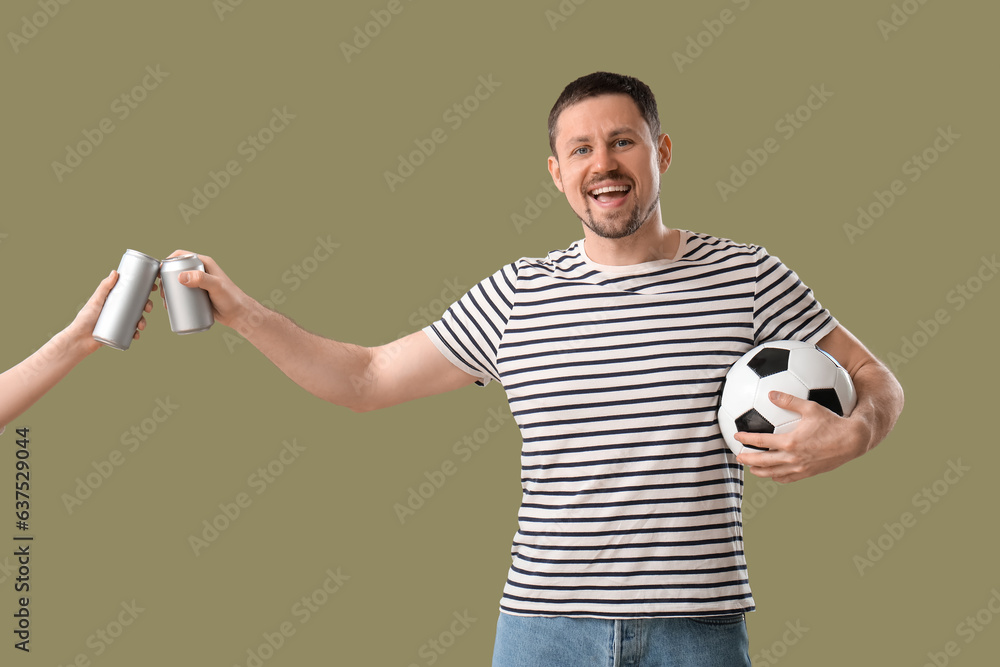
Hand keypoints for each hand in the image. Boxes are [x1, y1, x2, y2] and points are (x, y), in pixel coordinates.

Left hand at [67, 270, 155, 354]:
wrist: (79, 340)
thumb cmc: (84, 319)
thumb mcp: (95, 301)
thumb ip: (104, 287)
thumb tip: (115, 272)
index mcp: (114, 300)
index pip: (131, 293)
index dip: (143, 290)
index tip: (152, 287)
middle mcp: (118, 310)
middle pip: (137, 306)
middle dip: (146, 306)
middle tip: (147, 307)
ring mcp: (119, 322)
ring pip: (137, 320)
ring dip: (143, 321)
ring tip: (141, 325)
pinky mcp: (119, 334)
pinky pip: (131, 333)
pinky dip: (137, 333)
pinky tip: (137, 334)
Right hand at [162, 250, 251, 329]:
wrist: (238, 314)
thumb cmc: (231, 298)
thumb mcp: (216, 286)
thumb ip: (201, 279)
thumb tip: (180, 276)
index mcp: (204, 263)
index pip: (182, 256)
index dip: (168, 261)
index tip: (160, 272)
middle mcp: (200, 271)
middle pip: (177, 270)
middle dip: (165, 279)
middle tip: (162, 292)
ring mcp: (198, 284)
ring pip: (178, 283)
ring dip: (168, 290)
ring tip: (165, 301)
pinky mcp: (198, 295)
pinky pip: (182, 294)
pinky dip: (174, 298)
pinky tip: (169, 305)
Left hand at [734, 390, 870, 482]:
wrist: (853, 441)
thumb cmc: (833, 421)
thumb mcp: (811, 407)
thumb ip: (789, 400)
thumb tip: (771, 393)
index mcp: (790, 442)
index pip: (761, 442)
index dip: (746, 439)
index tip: (736, 436)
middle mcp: (793, 458)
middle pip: (763, 463)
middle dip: (748, 460)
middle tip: (737, 456)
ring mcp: (800, 468)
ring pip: (774, 474)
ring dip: (760, 471)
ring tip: (752, 468)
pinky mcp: (808, 473)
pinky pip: (788, 479)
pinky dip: (777, 477)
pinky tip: (773, 473)